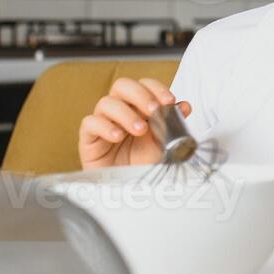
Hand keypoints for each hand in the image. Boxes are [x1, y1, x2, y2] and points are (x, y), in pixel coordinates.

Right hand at [78, 77, 192, 169]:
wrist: (127, 188)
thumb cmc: (142, 163)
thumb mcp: (163, 144)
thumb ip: (172, 124)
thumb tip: (184, 105)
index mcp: (138, 107)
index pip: (144, 85)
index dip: (156, 88)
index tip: (170, 101)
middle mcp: (119, 110)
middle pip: (122, 85)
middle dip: (140, 94)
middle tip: (154, 110)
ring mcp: (102, 122)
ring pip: (106, 103)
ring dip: (126, 113)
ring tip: (140, 130)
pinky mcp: (88, 138)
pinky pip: (89, 123)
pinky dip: (105, 127)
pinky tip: (118, 136)